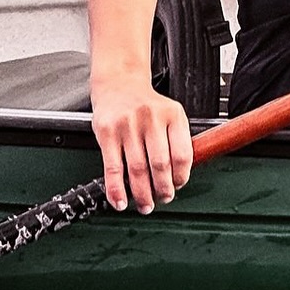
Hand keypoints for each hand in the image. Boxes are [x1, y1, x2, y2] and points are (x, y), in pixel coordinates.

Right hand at [91, 75, 193, 213]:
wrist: (118, 84)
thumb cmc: (146, 106)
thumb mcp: (169, 115)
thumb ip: (176, 141)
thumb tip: (180, 177)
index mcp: (173, 115)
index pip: (182, 154)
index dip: (181, 176)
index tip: (177, 186)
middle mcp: (151, 118)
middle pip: (160, 164)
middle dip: (163, 189)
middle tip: (163, 198)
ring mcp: (128, 124)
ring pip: (137, 169)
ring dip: (142, 194)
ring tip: (145, 204)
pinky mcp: (107, 132)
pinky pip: (113, 167)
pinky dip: (117, 189)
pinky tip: (121, 201)